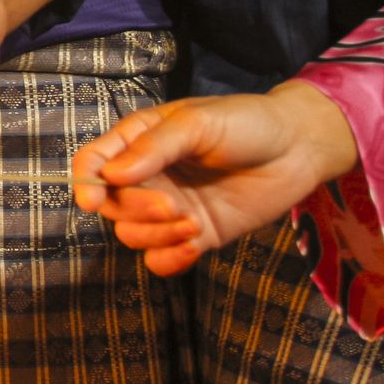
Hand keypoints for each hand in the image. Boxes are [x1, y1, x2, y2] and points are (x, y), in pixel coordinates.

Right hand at [72, 82, 359, 275]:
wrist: (299, 148)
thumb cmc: (245, 123)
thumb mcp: (197, 123)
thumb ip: (154, 147)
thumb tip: (111, 176)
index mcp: (137, 142)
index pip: (93, 163)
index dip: (85, 182)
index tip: (92, 200)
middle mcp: (146, 178)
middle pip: (112, 205)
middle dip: (135, 210)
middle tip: (172, 205)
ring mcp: (169, 209)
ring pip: (132, 236)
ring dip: (155, 235)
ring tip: (192, 224)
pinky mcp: (195, 235)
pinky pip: (161, 260)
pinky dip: (168, 260)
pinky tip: (192, 248)